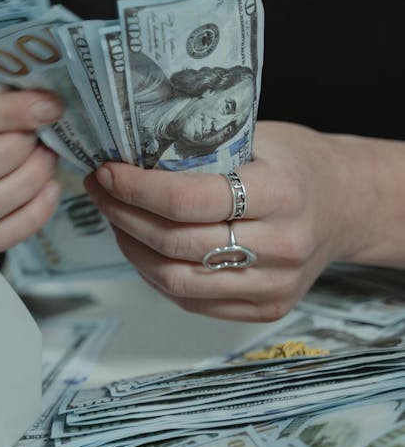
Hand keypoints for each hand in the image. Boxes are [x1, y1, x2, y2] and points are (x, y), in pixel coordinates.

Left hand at [84, 121, 370, 321]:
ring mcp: (275, 284)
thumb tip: (130, 151)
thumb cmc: (295, 165)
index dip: (136, 188)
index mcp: (280, 193)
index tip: (108, 172)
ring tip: (116, 219)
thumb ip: (203, 148)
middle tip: (101, 192)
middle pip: (176, 243)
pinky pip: (192, 302)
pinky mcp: (267, 308)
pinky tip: (142, 247)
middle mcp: (282, 244)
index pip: (188, 200)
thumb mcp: (258, 138)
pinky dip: (156, 275)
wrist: (346, 205)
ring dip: (132, 249)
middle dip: (124, 216)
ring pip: (177, 281)